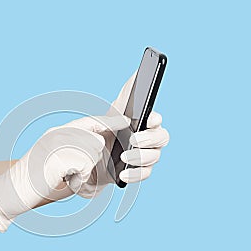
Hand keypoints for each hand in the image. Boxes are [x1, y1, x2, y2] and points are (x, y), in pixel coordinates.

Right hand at [0, 115, 129, 231]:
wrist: (12, 190)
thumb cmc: (37, 179)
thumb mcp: (57, 158)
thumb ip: (76, 149)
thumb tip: (100, 144)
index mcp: (58, 132)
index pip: (89, 121)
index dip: (108, 120)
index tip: (123, 120)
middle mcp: (58, 133)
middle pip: (96, 139)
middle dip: (93, 160)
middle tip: (73, 172)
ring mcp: (57, 143)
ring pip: (92, 152)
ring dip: (85, 170)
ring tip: (66, 176)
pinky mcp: (59, 157)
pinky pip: (85, 166)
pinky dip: (79, 178)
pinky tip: (64, 180)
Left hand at [76, 72, 169, 197]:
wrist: (88, 158)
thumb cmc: (101, 131)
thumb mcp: (108, 113)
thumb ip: (123, 97)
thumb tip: (135, 74)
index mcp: (142, 124)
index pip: (157, 120)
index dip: (156, 120)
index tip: (148, 120)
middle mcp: (147, 139)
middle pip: (162, 138)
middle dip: (149, 139)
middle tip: (133, 140)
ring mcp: (144, 156)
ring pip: (155, 157)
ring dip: (140, 158)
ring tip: (123, 158)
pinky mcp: (136, 172)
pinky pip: (145, 174)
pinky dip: (135, 175)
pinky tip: (123, 175)